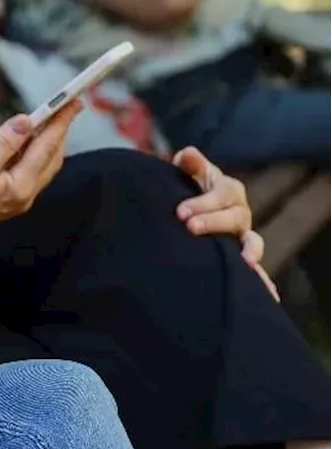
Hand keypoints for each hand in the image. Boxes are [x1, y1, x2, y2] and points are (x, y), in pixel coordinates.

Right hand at [0, 101, 82, 241]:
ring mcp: (21, 197)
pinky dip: (37, 152)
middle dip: (61, 131)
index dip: (61, 122)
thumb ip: (4, 143)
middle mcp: (28, 193)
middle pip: (53, 156)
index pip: (47, 147)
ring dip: (51, 141)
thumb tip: (26, 122)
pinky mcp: (12, 197)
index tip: (73, 103)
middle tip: (67, 107)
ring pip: (45, 164)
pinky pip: (33, 170)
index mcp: (22, 185)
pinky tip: (29, 143)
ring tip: (52, 120)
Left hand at [172, 147, 277, 301]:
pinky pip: (255, 268)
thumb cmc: (188, 187)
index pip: (221, 194)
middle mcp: (240, 212)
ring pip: (252, 242)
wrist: (188, 207)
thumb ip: (190, 164)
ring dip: (249, 252)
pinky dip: (263, 280)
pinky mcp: (240, 255)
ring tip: (245, 262)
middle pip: (235, 217)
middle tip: (190, 227)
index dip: (203, 203)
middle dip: (214, 222)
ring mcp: (242, 235)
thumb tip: (187, 154)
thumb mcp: (189, 172)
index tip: (181, 212)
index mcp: (228, 190)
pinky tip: (268, 294)